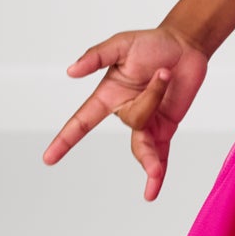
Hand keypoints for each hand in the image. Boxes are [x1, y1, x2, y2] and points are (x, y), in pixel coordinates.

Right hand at [41, 24, 210, 201]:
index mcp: (108, 96)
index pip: (82, 121)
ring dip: (159, 103)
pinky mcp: (165, 128)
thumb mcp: (121, 44)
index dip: (65, 139)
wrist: (186, 46)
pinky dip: (158, 173)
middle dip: (150, 95)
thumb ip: (96, 56)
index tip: (48, 158)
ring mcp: (145, 124)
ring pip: (147, 135)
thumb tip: (71, 71)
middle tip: (163, 69)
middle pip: (130, 121)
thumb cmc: (152, 43)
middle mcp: (123, 112)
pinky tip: (151, 192)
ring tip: (167, 75)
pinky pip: (160, 154)